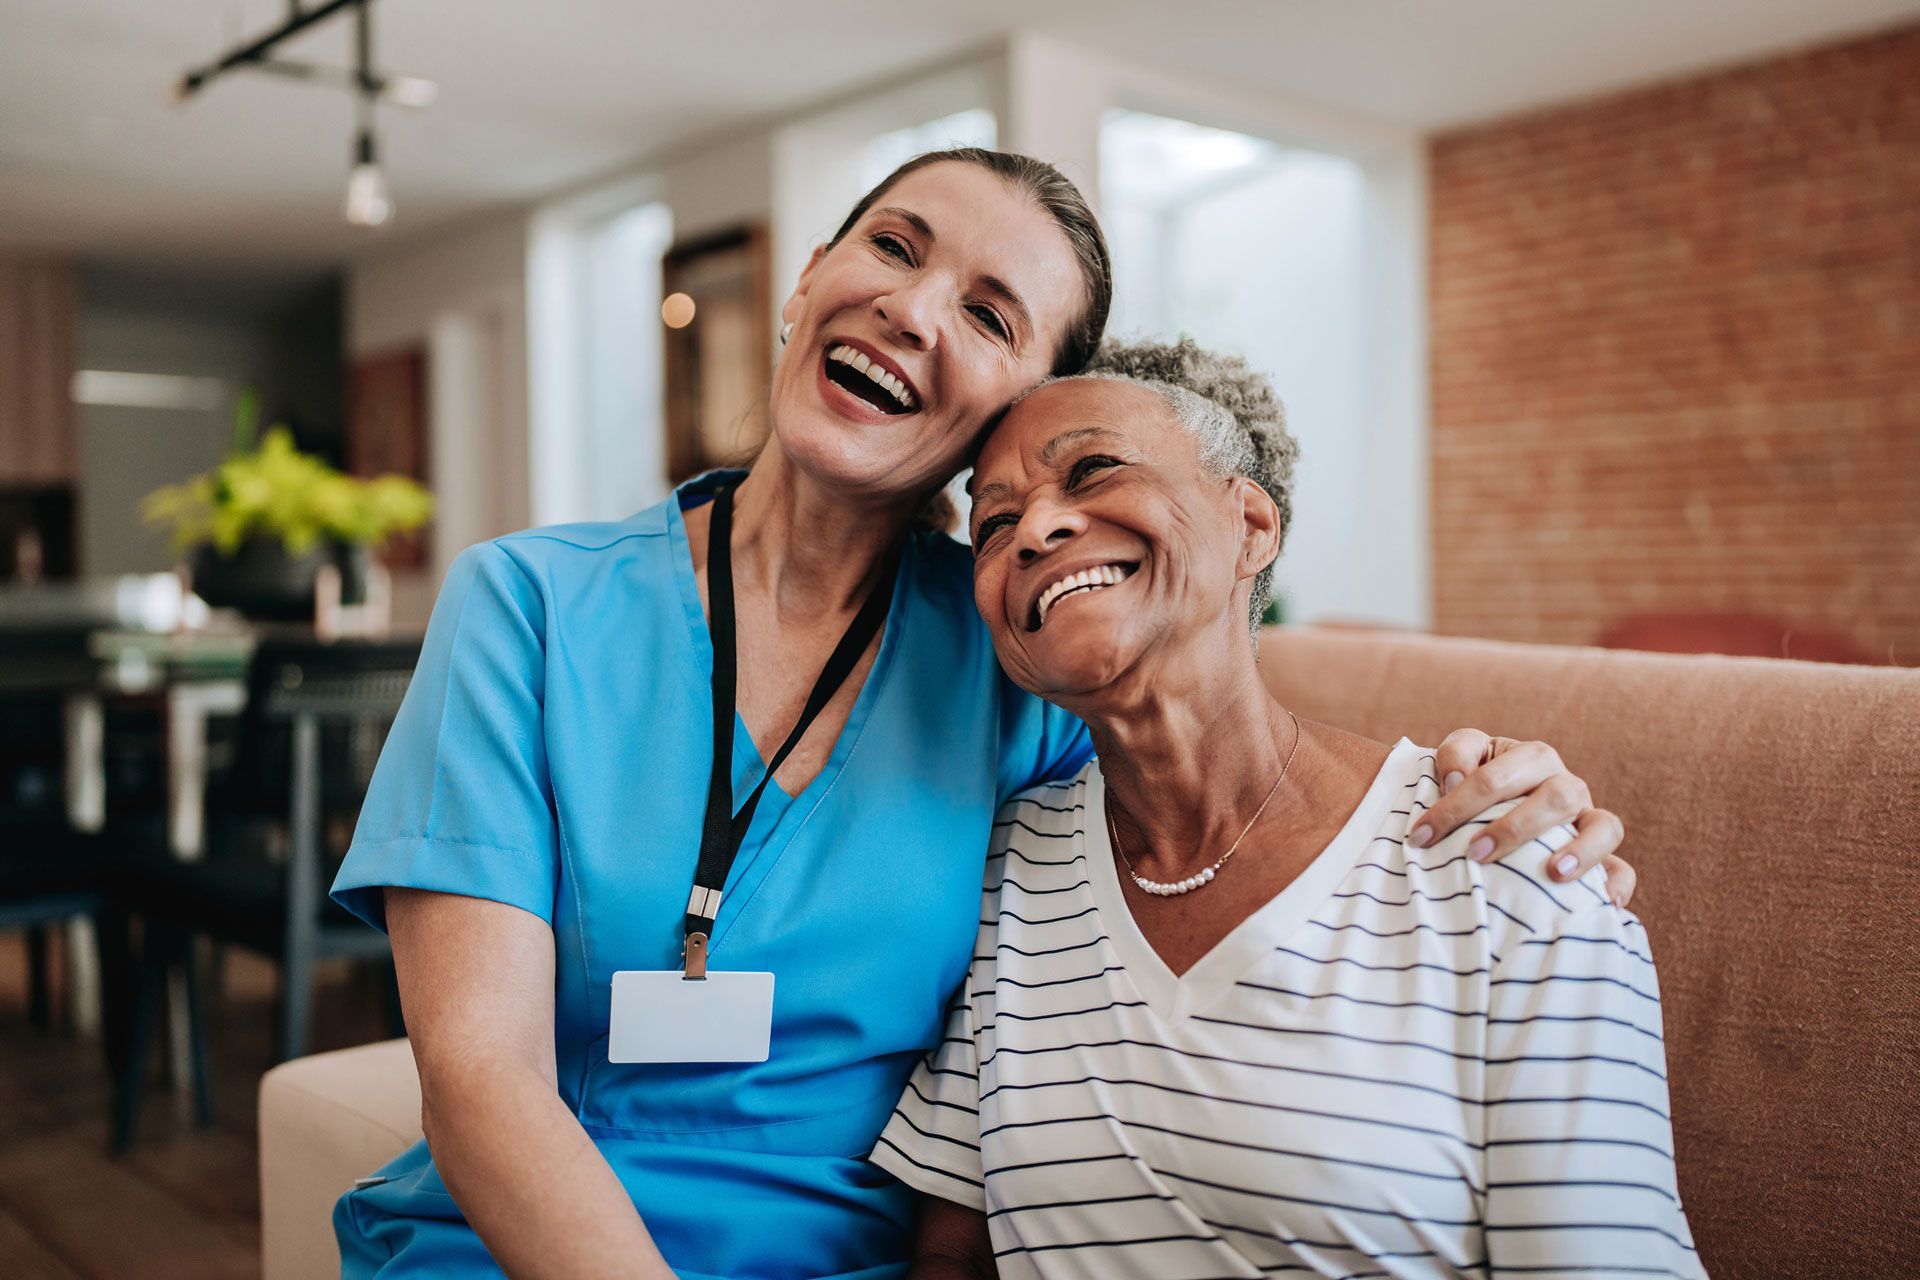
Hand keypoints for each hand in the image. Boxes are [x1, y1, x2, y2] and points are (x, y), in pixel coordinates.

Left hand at [1408, 730, 1634, 907]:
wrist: (1497, 805)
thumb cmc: (1473, 784)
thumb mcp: (1460, 758)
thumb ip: (1454, 755)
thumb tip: (1455, 780)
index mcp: (1531, 758)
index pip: (1496, 777)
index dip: (1456, 805)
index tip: (1421, 836)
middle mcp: (1566, 785)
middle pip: (1555, 797)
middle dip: (1514, 827)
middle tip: (1474, 853)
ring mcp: (1587, 820)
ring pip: (1603, 826)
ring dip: (1580, 850)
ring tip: (1553, 874)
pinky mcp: (1602, 855)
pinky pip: (1622, 868)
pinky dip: (1617, 882)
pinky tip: (1604, 902)